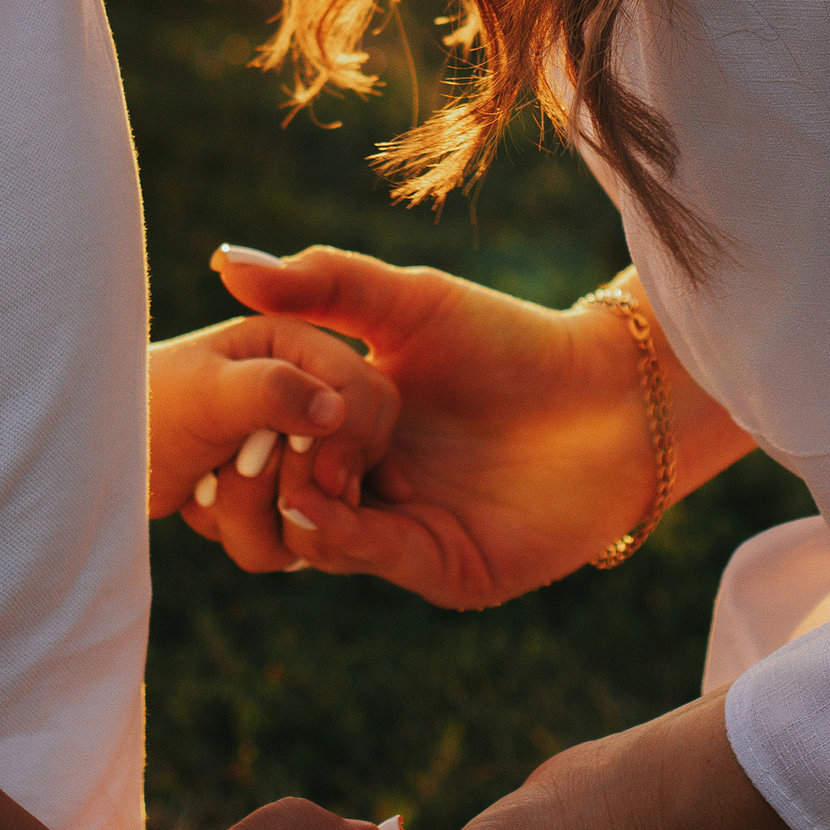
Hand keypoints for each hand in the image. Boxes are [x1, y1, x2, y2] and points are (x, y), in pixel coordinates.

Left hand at [148, 317, 400, 557]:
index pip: (367, 397)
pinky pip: (290, 544)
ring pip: (321, 515)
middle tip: (236, 467)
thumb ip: (272, 392)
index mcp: (299, 350)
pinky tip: (204, 502)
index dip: (346, 439)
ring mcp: (293, 453)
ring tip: (206, 483)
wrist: (102, 449)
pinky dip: (245, 533)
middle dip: (295, 482)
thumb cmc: (149, 406)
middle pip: (355, 462)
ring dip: (254, 512)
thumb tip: (336, 410)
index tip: (307, 467)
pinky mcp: (276, 498)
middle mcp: (305, 399)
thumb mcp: (206, 393)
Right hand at [205, 246, 750, 608]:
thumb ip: (321, 284)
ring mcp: (405, 532)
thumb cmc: (510, 341)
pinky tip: (317, 502)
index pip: (270, 443)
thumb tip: (224, 260)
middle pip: (284, 498)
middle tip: (252, 442)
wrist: (613, 394)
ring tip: (290, 467)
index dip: (242, 428)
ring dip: (297, 504)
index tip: (216, 403)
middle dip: (262, 473)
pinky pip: (376, 558)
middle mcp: (370, 487)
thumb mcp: (408, 304)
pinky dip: (340, 535)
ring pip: (320, 537)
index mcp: (348, 429)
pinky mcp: (445, 569)